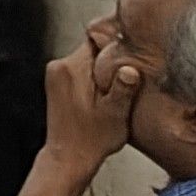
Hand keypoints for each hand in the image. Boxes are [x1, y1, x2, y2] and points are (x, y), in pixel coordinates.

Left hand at [45, 25, 143, 173]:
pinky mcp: (59, 82)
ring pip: (91, 58)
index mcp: (71, 70)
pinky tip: (110, 90)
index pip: (98, 38)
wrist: (69, 156)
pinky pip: (85, 68)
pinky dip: (99, 75)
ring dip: (108, 67)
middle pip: (95, 47)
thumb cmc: (91, 140)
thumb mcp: (115, 115)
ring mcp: (57, 74)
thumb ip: (123, 89)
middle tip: (135, 68)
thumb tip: (131, 69)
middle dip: (115, 56)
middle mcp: (59, 67)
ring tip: (124, 83)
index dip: (120, 41)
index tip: (139, 47)